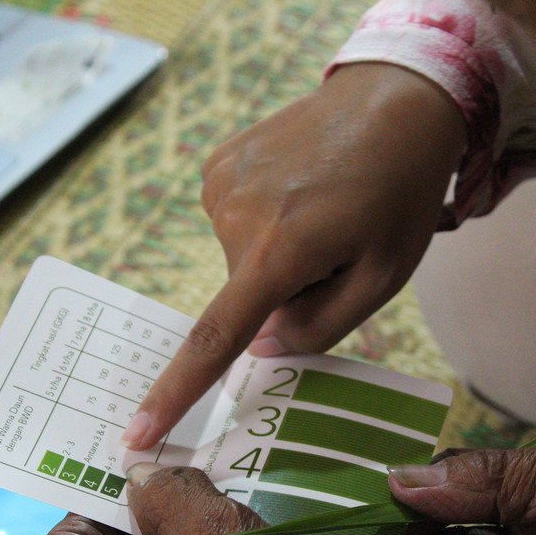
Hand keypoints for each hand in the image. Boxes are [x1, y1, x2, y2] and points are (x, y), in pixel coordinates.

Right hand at [124, 62, 466, 449]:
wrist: (394, 99)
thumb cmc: (400, 193)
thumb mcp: (383, 275)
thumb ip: (319, 326)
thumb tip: (258, 349)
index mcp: (280, 250)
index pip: (215, 339)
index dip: (175, 393)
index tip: (135, 435)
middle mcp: (235, 216)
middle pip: (248, 295)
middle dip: (287, 289)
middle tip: (338, 244)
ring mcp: (220, 184)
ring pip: (242, 258)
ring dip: (277, 253)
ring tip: (322, 207)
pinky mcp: (217, 164)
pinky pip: (235, 221)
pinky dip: (264, 222)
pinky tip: (299, 188)